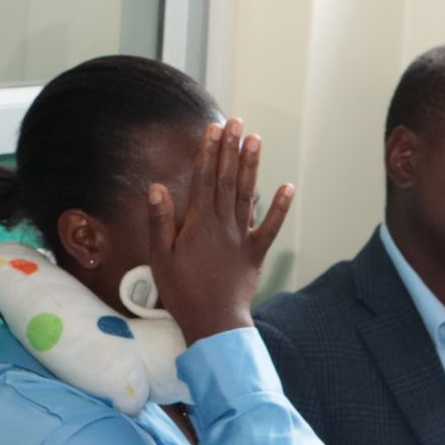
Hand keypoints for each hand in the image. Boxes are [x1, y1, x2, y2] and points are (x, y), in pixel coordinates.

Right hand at [145, 118, 296, 343]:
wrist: (214, 322)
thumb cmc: (182, 292)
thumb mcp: (161, 258)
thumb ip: (160, 221)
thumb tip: (156, 187)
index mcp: (198, 224)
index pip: (203, 179)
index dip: (208, 152)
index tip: (213, 129)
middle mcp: (222, 225)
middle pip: (227, 179)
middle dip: (231, 149)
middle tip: (237, 122)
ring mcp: (241, 237)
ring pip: (247, 195)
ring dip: (252, 166)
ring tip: (256, 139)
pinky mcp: (255, 253)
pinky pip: (270, 227)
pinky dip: (279, 207)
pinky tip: (288, 187)